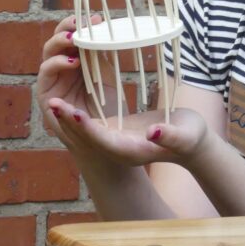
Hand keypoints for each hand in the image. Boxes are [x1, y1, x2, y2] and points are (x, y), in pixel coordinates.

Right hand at [36, 14, 116, 144]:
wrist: (104, 143)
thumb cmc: (107, 110)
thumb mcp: (107, 77)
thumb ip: (102, 56)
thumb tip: (107, 28)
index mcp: (75, 60)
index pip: (72, 35)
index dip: (80, 24)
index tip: (96, 17)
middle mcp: (60, 69)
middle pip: (57, 40)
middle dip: (66, 27)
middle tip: (82, 21)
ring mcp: (51, 82)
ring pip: (48, 53)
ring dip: (59, 43)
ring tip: (76, 39)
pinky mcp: (44, 97)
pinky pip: (44, 75)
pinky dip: (56, 65)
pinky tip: (73, 62)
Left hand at [46, 99, 213, 167]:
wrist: (192, 144)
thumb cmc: (192, 139)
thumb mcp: (185, 137)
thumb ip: (170, 136)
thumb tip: (154, 133)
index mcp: (131, 151)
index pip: (103, 140)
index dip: (87, 127)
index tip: (72, 113)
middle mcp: (119, 148)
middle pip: (89, 135)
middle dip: (69, 120)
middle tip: (52, 102)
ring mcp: (116, 140)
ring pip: (88, 128)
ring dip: (71, 114)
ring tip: (54, 97)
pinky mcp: (117, 131)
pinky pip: (94, 121)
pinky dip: (82, 109)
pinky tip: (74, 94)